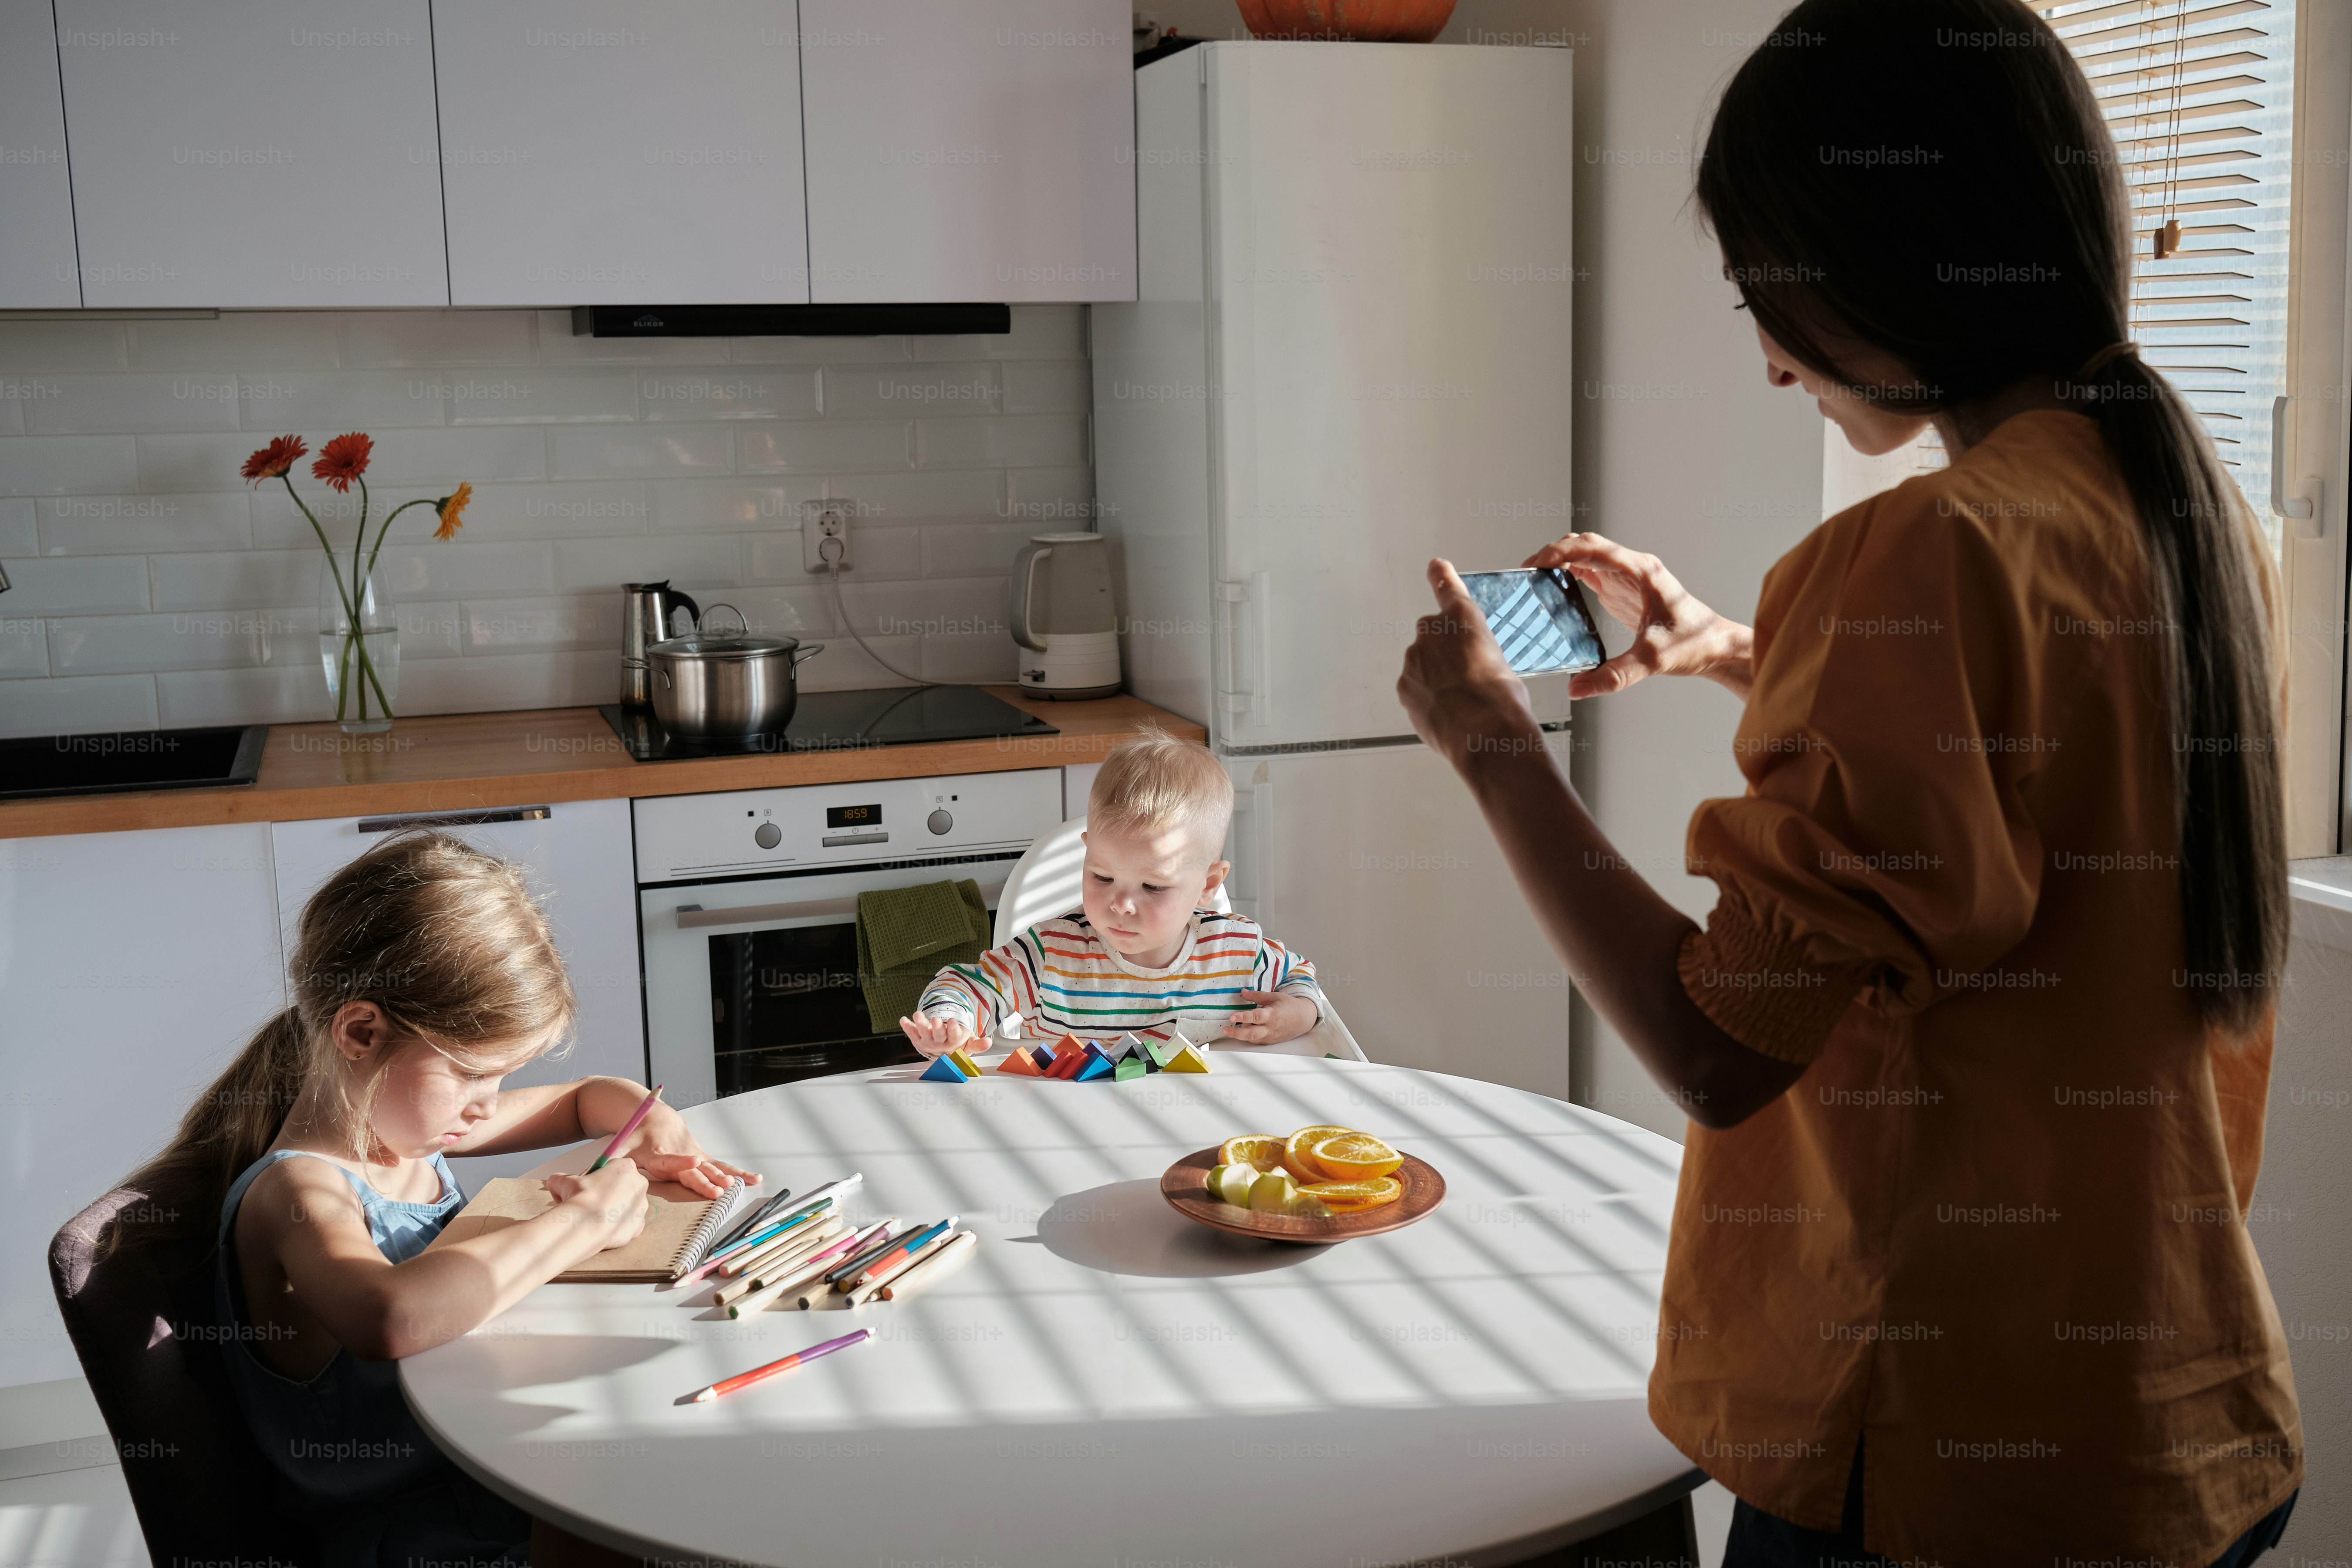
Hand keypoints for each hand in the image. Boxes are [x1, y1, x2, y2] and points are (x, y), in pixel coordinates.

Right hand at [545, 1157, 648, 1252]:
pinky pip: (626, 1224)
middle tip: (589, 1201)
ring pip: (625, 1206)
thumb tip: (554, 1181)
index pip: (613, 1167)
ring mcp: (641, 1206)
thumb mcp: (563, 1181)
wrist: (586, 1225)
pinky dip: (614, 1226)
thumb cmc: (580, 1198)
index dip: (597, 1176)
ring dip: (612, 1209)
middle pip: (622, 1186)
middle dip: (607, 1193)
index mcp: (626, 1167)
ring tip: (594, 1216)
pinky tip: (601, 1227)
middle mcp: (639, 1184)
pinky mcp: (638, 1226)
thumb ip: (561, 1178)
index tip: (587, 1185)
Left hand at [605, 1098, 760, 1199]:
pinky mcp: (702, 1155)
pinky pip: (721, 1164)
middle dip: (709, 1178)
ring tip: (745, 1184)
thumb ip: (607, 1163)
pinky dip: (738, 1172)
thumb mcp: (618, 1146)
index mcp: (659, 1152)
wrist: (652, 1115)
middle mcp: (680, 1152)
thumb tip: (589, 1177)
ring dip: (730, 1176)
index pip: (670, 1159)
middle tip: (722, 1189)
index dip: (682, 1162)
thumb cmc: (633, 1135)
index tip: (694, 1164)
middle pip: (696, 1168)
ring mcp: (694, 1153)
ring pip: (714, 1165)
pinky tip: (755, 1179)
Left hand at [900, 1011, 972, 1058]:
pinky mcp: (918, 1040)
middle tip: (935, 1020)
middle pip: (938, 1035)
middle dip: (936, 1027)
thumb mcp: (970, 1043)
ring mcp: (927, 1041)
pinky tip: (903, 1020)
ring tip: (917, 1015)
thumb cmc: (957, 1043)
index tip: (952, 1021)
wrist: (944, 1053)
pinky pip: (911, 1033)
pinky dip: (907, 1027)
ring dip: (920, 1023)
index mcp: (953, 1042)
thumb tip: (989, 1041)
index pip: (954, 1036)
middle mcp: (940, 1043)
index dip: (953, 1029)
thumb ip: (979, 1044)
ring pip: (924, 1033)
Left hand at [1220, 990, 1320, 1045]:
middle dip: (1236, 1033)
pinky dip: (1248, 1037)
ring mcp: (1270, 1037)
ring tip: (1231, 1029)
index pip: (1255, 1017)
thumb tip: (1243, 992)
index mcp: (1272, 1015)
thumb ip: (1257, 996)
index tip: (1231, 1017)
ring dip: (1241, 1035)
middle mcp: (1270, 1028)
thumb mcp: (1274, 997)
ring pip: (1252, 1039)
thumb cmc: (1289, 1006)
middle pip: (1251, 1034)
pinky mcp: (1270, 1041)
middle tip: (1225, 1030)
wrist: (1303, 1019)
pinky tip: (1243, 1030)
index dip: (1243, 1017)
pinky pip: (1256, 1041)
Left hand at [1398, 558, 1543, 767]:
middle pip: (1434, 636)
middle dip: (1446, 654)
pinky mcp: (1403, 686)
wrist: (1484, 732)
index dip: (1441, 576)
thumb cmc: (1502, 700)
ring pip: (1422, 664)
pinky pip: (1414, 688)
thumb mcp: (1504, 666)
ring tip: (1461, 702)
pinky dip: (1426, 697)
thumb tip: (1476, 670)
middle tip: (1469, 679)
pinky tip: (1447, 712)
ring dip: (1436, 678)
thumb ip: (1480, 655)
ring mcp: (1414, 659)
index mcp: (1463, 618)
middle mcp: (1433, 632)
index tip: (1435, 566)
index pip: (1448, 587)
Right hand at [1521, 532, 1752, 699]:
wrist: (1717, 647)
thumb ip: (1613, 675)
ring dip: (1560, 560)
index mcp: (1642, 571)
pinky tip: (1554, 588)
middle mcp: (1634, 568)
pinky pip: (1591, 571)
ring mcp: (1628, 577)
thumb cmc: (1694, 644)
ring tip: (1533, 579)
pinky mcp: (1625, 590)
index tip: (1535, 564)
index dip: (1560, 552)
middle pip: (1585, 544)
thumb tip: (1577, 689)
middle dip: (1553, 552)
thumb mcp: (1652, 661)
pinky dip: (1570, 573)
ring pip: (1587, 554)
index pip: (1593, 548)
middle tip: (1526, 573)